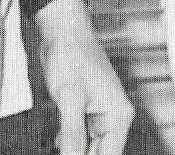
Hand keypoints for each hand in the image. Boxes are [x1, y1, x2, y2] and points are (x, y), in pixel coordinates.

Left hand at [32, 0, 134, 154]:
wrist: (64, 32)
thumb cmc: (71, 55)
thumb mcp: (69, 99)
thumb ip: (72, 134)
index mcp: (118, 115)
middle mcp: (113, 117)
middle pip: (99, 152)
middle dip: (79, 154)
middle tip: (61, 148)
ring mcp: (99, 114)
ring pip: (88, 147)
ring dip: (73, 149)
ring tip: (58, 143)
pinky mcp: (85, 111)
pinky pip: (78, 136)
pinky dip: (68, 142)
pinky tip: (56, 141)